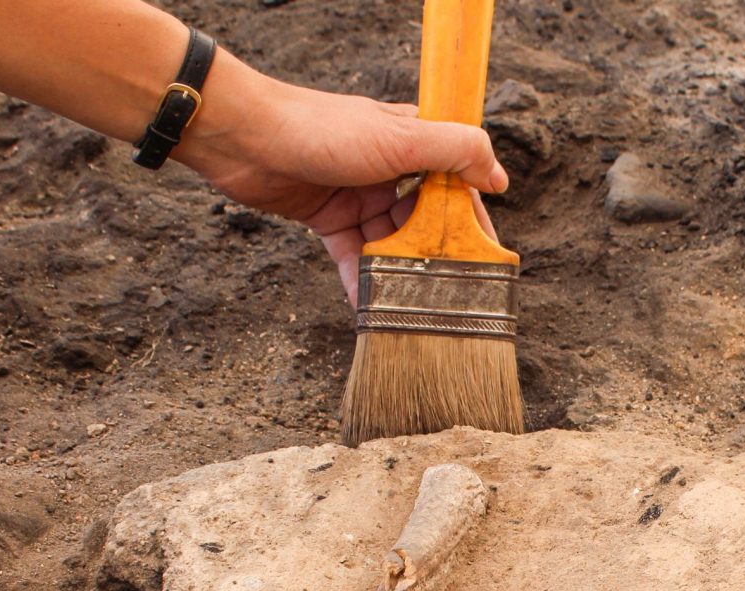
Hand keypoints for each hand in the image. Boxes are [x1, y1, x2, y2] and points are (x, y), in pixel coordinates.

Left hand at [178, 75, 507, 304]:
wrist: (246, 138)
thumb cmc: (322, 128)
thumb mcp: (400, 137)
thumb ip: (454, 151)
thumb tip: (498, 176)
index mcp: (412, 142)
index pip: (456, 183)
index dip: (470, 220)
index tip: (484, 256)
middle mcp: (389, 168)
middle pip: (423, 219)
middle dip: (434, 255)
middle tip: (447, 293)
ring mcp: (358, 194)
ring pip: (390, 242)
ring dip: (399, 273)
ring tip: (412, 306)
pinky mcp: (328, 217)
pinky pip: (353, 256)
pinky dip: (362, 280)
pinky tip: (371, 308)